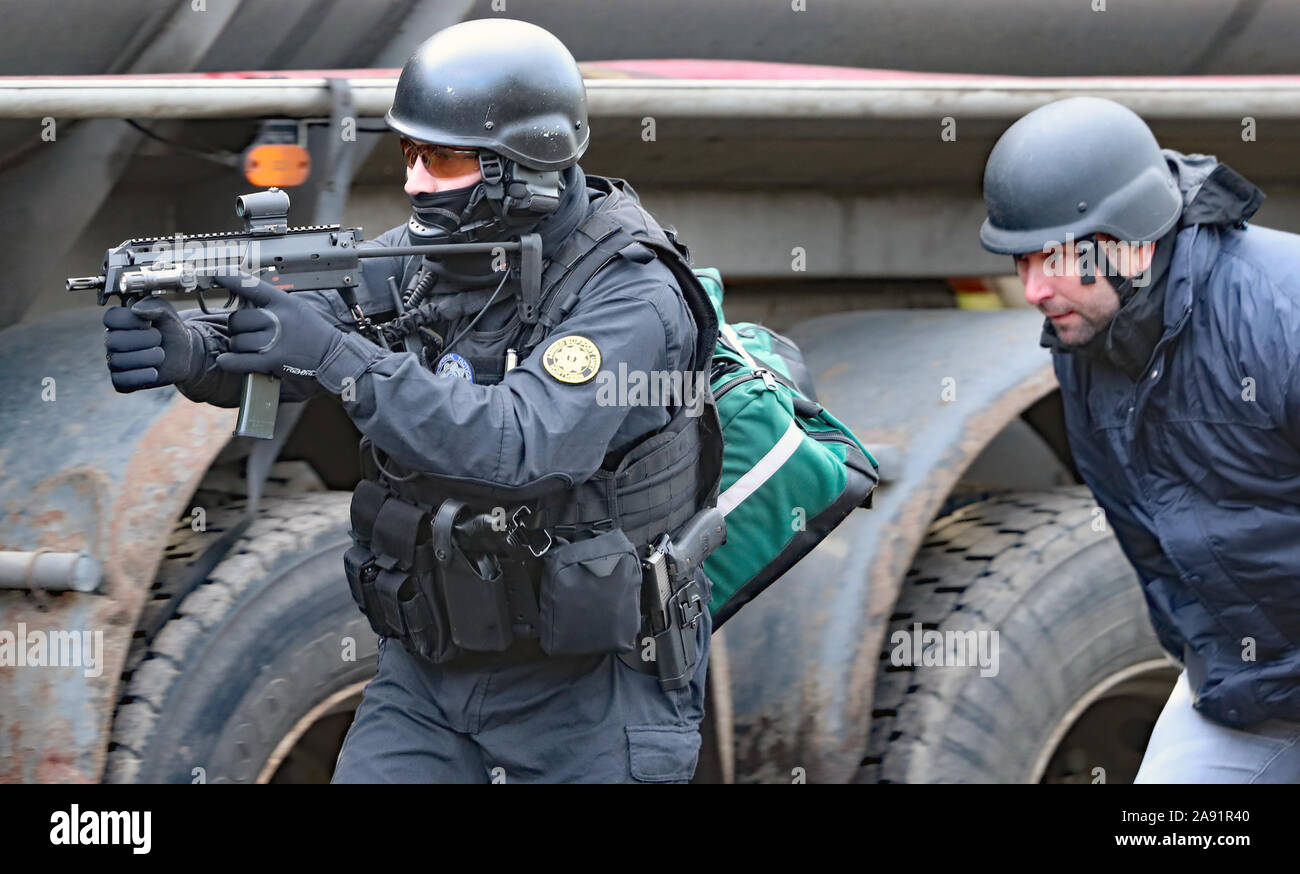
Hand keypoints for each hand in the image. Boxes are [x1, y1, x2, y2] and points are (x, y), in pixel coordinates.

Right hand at [104, 298, 204, 391]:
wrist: (184, 353)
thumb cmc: (171, 330)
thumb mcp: (167, 313)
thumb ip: (154, 306)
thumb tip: (135, 309)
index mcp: (119, 323)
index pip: (111, 318)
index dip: (132, 321)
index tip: (149, 323)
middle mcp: (113, 341)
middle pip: (113, 341)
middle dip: (143, 340)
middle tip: (159, 339)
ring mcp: (116, 361)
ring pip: (118, 362)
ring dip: (147, 358)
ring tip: (161, 354)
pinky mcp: (123, 380)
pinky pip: (121, 382)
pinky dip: (140, 377)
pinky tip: (154, 372)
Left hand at [210, 272, 343, 378]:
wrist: (332, 355)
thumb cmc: (313, 332)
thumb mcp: (296, 307)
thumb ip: (272, 303)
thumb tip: (243, 300)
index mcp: (282, 302)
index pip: (251, 286)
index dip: (231, 279)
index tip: (217, 275)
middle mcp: (276, 319)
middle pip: (237, 320)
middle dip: (238, 328)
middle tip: (248, 332)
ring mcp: (273, 341)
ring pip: (237, 342)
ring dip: (239, 346)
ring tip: (252, 348)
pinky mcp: (271, 361)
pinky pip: (239, 360)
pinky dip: (230, 361)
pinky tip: (228, 360)